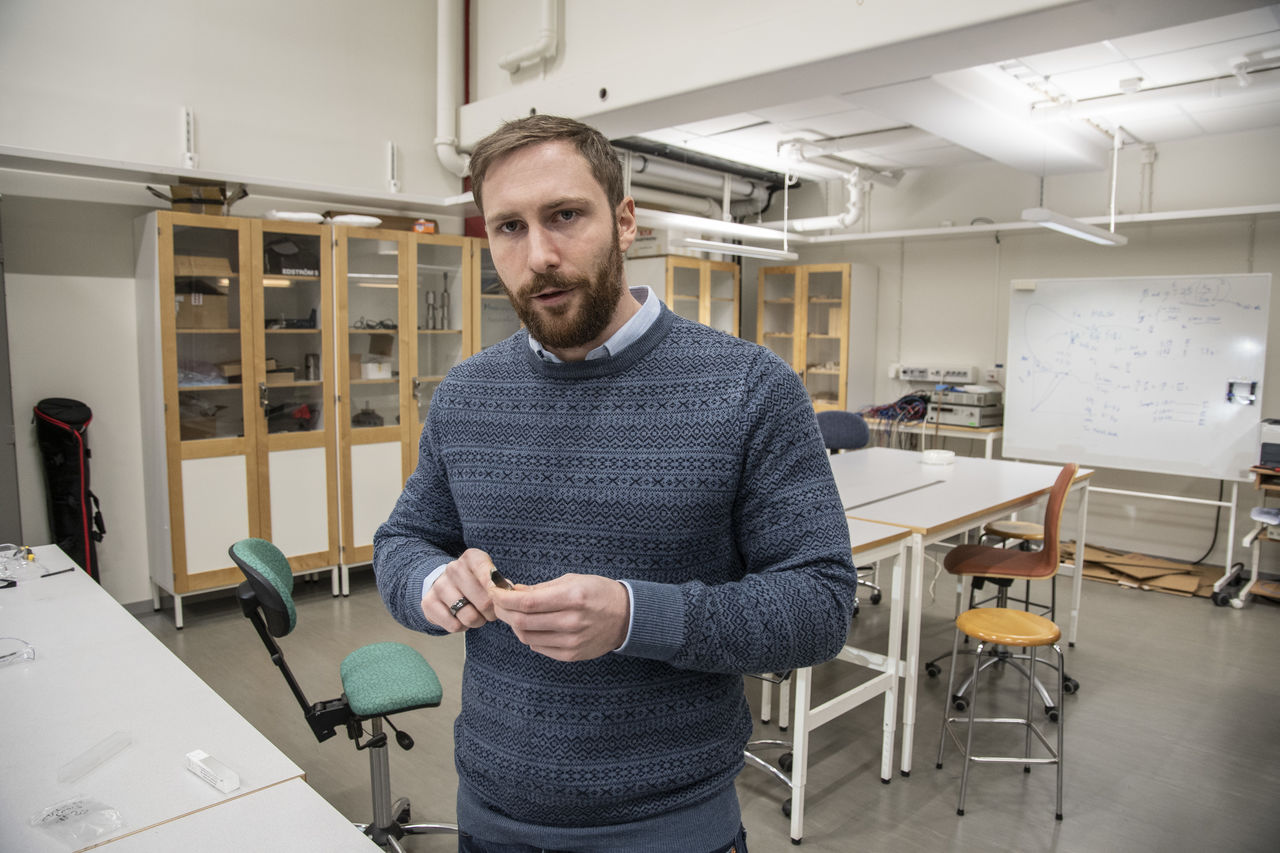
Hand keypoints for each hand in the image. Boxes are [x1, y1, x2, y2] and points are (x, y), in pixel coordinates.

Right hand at [422, 548, 500, 631]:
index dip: (497, 591)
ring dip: (477, 622)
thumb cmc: (473, 582)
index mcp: (472, 558)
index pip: (488, 574)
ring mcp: (439, 585)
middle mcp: (454, 569)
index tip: (501, 600)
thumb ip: (500, 583)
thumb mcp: (488, 575)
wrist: (442, 584)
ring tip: (476, 615)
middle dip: (491, 613)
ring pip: (469, 616)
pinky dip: (461, 627)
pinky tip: (460, 617)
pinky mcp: (428, 603)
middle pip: (484, 602)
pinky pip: (454, 626)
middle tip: (490, 613)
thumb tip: (508, 591)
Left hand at [490, 574, 629, 661]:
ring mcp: (571, 641)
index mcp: (572, 598)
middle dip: (503, 611)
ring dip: (514, 625)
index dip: (504, 598)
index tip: (494, 592)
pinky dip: (528, 636)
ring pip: (526, 637)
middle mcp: (571, 622)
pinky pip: (538, 647)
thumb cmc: (598, 593)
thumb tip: (512, 591)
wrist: (626, 617)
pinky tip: (531, 626)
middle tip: (498, 603)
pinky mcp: (570, 655)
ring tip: (514, 613)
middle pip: (522, 621)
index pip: (527, 602)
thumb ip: (541, 588)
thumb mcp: (572, 580)